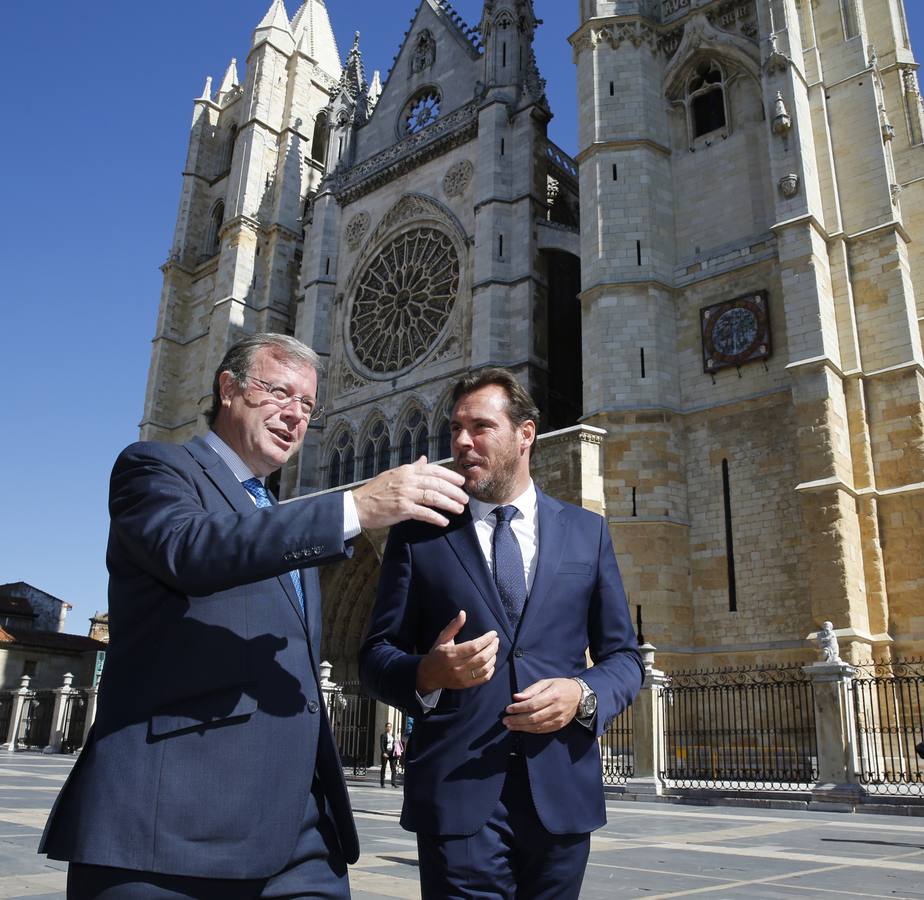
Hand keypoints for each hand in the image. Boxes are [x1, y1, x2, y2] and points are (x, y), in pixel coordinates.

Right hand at [353, 456, 467, 528]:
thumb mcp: (394, 474)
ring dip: (449, 504)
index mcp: (407, 470)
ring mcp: (405, 494)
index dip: (450, 475)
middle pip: (438, 483)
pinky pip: (424, 512)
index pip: (434, 470)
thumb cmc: (376, 491)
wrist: (358, 505)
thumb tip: (424, 459)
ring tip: (459, 509)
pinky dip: (436, 517)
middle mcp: (408, 480)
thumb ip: (412, 467)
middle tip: (465, 498)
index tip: (461, 481)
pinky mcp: (402, 509)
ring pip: (434, 497)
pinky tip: (443, 521)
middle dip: (454, 491)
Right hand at [416, 611, 499, 693]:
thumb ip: (453, 626)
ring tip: (495, 649)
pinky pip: (483, 678)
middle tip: (496, 640)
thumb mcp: (442, 638)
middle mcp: (457, 667)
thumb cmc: (436, 654)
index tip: (493, 633)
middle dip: (492, 647)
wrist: (429, 675)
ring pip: (484, 668)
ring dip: (493, 657)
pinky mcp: (465, 685)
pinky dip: (491, 670)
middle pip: (481, 657)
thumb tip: (463, 613)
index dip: (486, 639)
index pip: (473, 646)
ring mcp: (462, 678)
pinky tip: (491, 662)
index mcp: (450, 654)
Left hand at [503, 678, 581, 732]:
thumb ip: (531, 690)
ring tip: (510, 726)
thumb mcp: (546, 682)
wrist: (579, 695)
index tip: (508, 709)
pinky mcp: (559, 725)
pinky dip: (530, 730)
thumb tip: (516, 697)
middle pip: (533, 717)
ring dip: (521, 727)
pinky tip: (522, 728)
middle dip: (517, 720)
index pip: (532, 704)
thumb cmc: (560, 686)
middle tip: (505, 720)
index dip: (519, 708)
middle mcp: (556, 709)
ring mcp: (558, 719)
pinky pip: (542, 730)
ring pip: (537, 726)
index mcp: (553, 695)